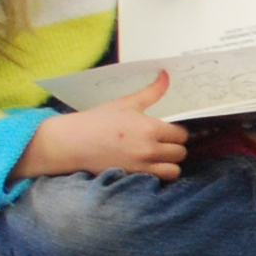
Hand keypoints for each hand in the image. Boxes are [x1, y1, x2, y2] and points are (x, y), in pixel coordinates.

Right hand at [19, 74, 188, 180]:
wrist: (73, 142)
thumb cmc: (99, 120)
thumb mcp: (126, 103)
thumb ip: (151, 92)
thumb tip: (166, 75)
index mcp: (150, 128)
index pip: (181, 134)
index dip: (177, 132)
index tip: (169, 130)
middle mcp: (149, 149)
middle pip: (180, 152)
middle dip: (175, 147)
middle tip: (164, 143)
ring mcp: (142, 166)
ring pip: (173, 170)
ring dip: (171, 164)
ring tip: (161, 157)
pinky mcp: (134, 177)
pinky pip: (158, 180)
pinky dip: (159, 174)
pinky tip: (151, 166)